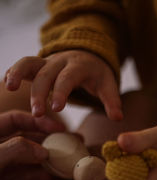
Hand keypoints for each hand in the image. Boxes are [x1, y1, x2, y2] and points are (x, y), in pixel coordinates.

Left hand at [0, 110, 64, 179]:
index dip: (37, 121)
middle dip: (47, 141)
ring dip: (46, 162)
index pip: (14, 120)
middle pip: (25, 140)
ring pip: (26, 162)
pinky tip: (50, 179)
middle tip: (71, 143)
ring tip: (65, 163)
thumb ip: (15, 150)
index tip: (58, 128)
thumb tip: (42, 149)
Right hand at [4, 51, 122, 120]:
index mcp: (79, 66)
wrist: (88, 56)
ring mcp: (48, 62)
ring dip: (19, 73)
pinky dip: (14, 71)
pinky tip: (7, 83)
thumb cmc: (97, 75)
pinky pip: (24, 65)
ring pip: (30, 63)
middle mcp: (61, 61)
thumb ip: (112, 101)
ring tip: (10, 87)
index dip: (62, 91)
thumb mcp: (108, 85)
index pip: (68, 78)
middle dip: (39, 93)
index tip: (57, 108)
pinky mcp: (39, 65)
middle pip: (46, 74)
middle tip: (37, 113)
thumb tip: (118, 119)